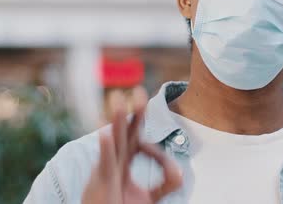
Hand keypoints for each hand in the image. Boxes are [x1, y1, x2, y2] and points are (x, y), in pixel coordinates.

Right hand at [82, 89, 181, 203]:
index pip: (137, 139)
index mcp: (123, 162)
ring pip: (113, 141)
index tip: (164, 158)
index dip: (150, 141)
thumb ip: (167, 181)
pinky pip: (104, 165)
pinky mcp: (100, 184)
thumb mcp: (151, 196)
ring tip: (118, 99)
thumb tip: (181, 168)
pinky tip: (106, 134)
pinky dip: (105, 150)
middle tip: (139, 89)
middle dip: (133, 112)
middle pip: (125, 132)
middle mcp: (113, 162)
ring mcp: (105, 172)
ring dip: (116, 120)